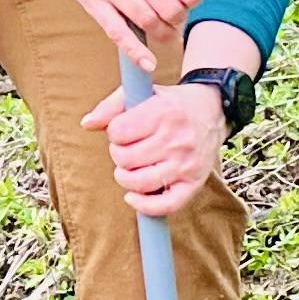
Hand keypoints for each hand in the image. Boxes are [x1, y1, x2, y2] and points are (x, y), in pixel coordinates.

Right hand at [39, 0, 231, 72]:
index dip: (194, 1)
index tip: (186, 1)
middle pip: (171, 9)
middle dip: (178, 19)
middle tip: (173, 18)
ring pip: (148, 22)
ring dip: (162, 34)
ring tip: (164, 31)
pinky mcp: (93, 2)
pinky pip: (118, 32)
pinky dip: (136, 52)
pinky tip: (149, 63)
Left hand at [81, 76, 227, 216]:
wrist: (212, 111)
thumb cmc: (170, 104)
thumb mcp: (142, 93)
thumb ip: (111, 106)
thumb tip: (87, 124)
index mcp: (163, 113)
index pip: (118, 132)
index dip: (114, 133)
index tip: (122, 131)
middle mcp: (177, 140)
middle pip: (125, 159)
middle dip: (118, 154)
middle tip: (127, 149)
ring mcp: (186, 164)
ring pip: (140, 183)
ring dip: (125, 178)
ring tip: (129, 168)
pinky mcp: (194, 184)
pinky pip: (165, 206)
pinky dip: (143, 206)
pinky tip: (133, 196)